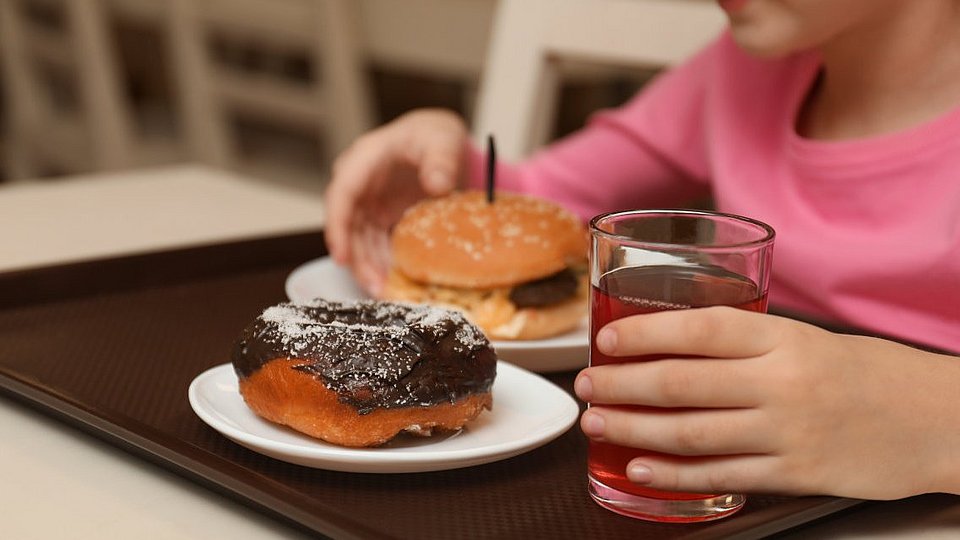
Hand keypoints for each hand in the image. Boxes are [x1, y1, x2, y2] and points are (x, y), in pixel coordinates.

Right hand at [324, 109, 468, 294]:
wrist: (439, 143)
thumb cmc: (434, 136)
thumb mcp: (442, 138)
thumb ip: (441, 159)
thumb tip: (437, 183)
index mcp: (365, 159)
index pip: (342, 194)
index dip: (338, 228)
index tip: (341, 257)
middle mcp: (359, 184)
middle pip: (347, 226)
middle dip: (357, 260)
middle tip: (375, 287)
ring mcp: (367, 204)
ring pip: (358, 241)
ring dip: (370, 267)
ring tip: (387, 292)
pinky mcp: (379, 219)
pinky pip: (375, 245)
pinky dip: (383, 263)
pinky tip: (396, 282)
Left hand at [574, 306, 959, 499]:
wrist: (936, 419)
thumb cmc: (866, 372)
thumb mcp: (806, 338)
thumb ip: (746, 341)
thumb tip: (670, 343)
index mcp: (783, 338)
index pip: (700, 328)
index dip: (644, 334)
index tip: (607, 339)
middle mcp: (782, 383)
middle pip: (682, 383)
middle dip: (621, 384)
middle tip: (587, 384)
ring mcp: (788, 432)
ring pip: (692, 432)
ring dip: (634, 428)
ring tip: (598, 422)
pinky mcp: (795, 474)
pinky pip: (721, 476)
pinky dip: (673, 474)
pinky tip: (640, 467)